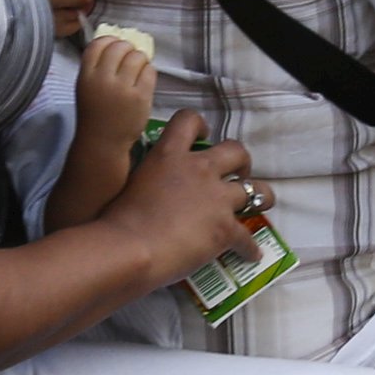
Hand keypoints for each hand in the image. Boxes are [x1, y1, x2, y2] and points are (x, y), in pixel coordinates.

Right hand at [76, 37, 157, 153]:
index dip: (110, 40)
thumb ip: (97, 67)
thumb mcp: (86, 87)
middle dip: (128, 48)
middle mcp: (103, 79)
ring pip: (137, 56)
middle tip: (130, 56)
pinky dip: (149, 71)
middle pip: (120, 47)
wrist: (103, 142)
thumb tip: (116, 45)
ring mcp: (123, 88)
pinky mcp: (140, 97)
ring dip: (140, 58)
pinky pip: (150, 72)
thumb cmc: (95, 114)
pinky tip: (144, 78)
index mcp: (86, 76)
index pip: (98, 44)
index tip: (116, 44)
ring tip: (138, 68)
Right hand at [98, 111, 272, 282]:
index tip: (204, 137)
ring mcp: (216, 199)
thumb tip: (150, 186)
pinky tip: (249, 254)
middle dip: (241, 162)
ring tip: (257, 205)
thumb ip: (148, 177)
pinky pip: (247, 237)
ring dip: (260, 197)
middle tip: (237, 174)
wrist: (128, 249)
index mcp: (169, 155)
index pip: (189, 120)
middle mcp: (199, 170)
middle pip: (236, 151)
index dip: (201, 126)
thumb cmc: (115, 220)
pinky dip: (248, 247)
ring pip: (257, 190)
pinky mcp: (225, 229)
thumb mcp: (130, 183)